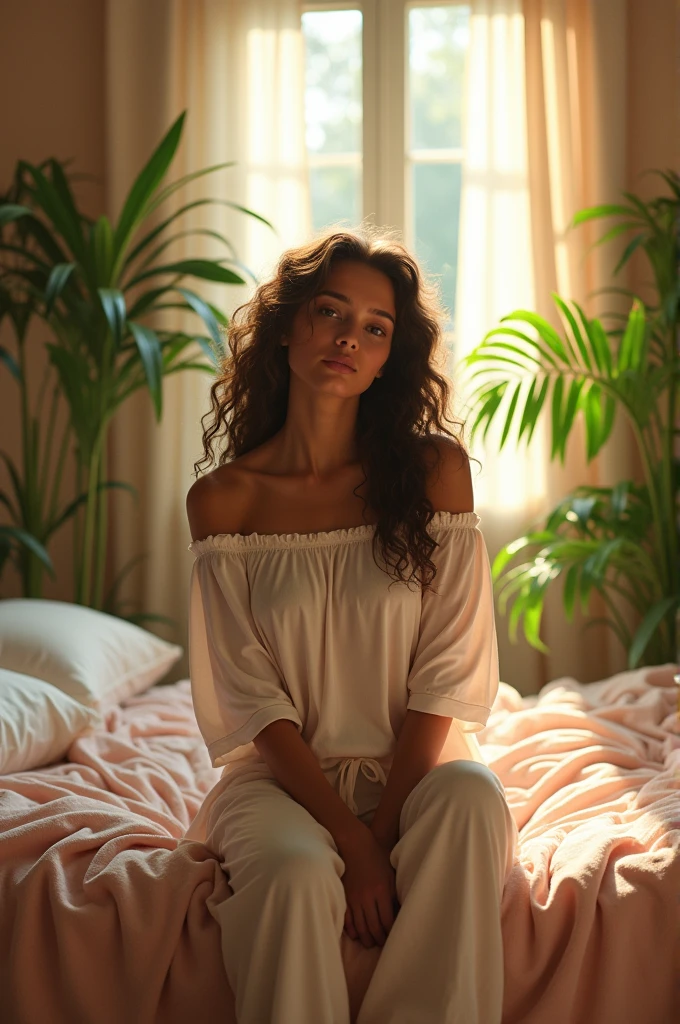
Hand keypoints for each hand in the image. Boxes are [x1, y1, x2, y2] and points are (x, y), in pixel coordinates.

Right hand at [340, 828, 399, 947]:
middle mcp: (367, 897)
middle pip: (374, 926)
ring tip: (371, 943)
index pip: (388, 920)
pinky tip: (357, 935)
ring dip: (366, 938)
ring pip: (360, 926)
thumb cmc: (376, 857)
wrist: (355, 845)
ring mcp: (354, 898)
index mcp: (381, 891)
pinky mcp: (344, 896)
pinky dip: (352, 930)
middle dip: (379, 939)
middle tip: (383, 944)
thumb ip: (394, 893)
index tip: (395, 937)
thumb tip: (400, 911)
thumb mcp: (390, 873)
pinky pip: (347, 919)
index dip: (391, 932)